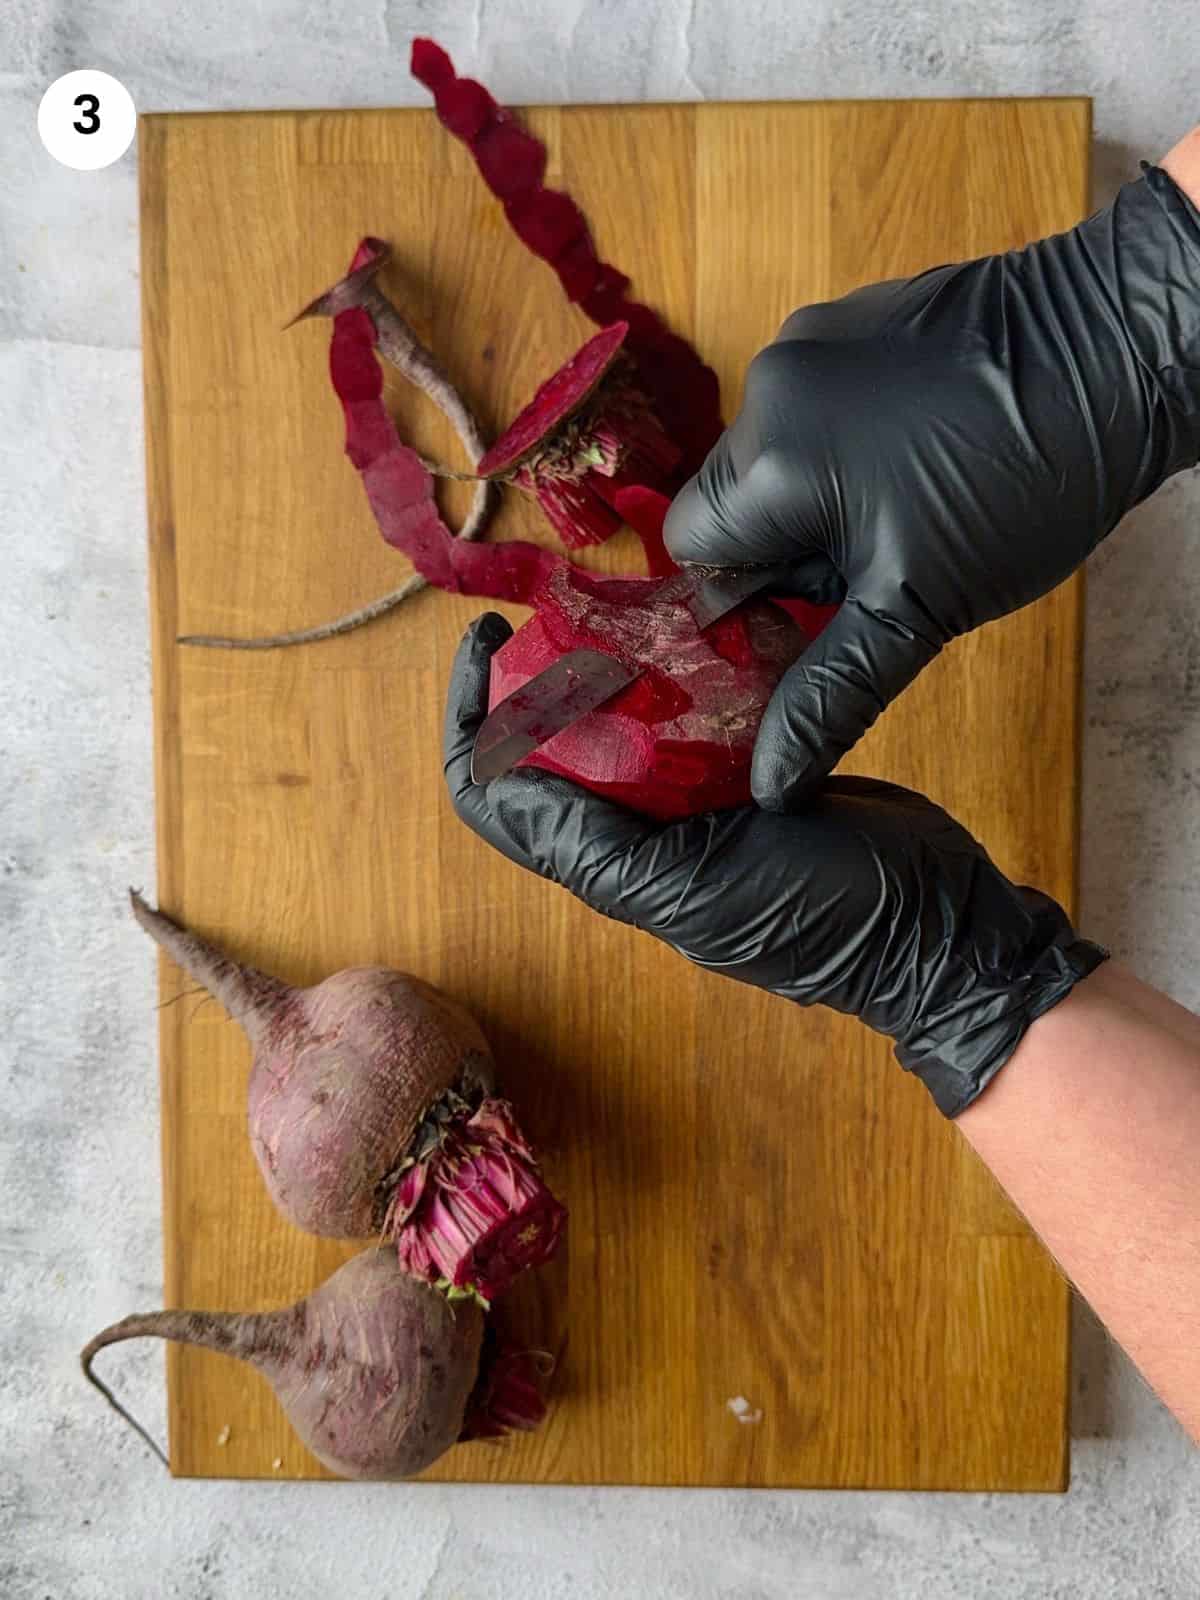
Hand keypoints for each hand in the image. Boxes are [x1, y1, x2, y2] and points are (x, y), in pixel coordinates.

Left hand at [445, 616, 1106, 1116]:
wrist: (939, 930)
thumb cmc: (822, 919)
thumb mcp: (699, 887)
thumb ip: (599, 848)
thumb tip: (501, 785)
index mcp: (611, 864)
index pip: (498, 793)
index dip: (472, 721)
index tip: (487, 642)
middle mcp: (638, 833)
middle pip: (546, 750)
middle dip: (532, 678)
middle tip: (552, 606)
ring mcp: (694, 804)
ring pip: (616, 727)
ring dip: (600, 667)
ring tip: (613, 603)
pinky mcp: (749, 774)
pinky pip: (690, 715)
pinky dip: (677, 671)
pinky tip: (693, 624)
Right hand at [665, 163, 1199, 809]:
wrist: (1126, 348)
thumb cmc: (1027, 487)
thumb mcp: (919, 610)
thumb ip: (828, 693)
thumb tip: (768, 786)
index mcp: (770, 462)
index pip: (692, 553)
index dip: (745, 595)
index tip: (815, 608)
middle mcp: (768, 385)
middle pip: (727, 500)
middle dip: (784, 544)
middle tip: (871, 563)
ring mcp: (809, 337)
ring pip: (771, 451)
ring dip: (815, 492)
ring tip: (905, 504)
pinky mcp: (850, 314)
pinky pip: (812, 400)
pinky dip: (844, 438)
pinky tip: (918, 450)